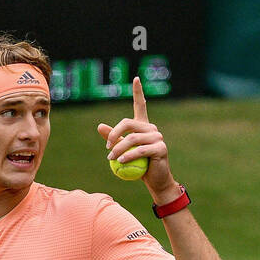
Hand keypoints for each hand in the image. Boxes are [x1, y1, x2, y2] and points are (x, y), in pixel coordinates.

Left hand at [96, 76, 177, 202]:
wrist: (156, 181)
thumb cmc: (139, 166)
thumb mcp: (123, 151)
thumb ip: (113, 138)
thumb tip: (99, 126)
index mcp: (143, 126)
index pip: (141, 105)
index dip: (138, 92)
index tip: (136, 78)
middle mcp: (151, 128)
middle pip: (128, 123)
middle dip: (114, 134)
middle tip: (106, 148)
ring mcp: (157, 137)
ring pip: (132, 138)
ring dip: (118, 149)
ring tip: (111, 159)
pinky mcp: (160, 148)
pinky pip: (140, 150)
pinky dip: (128, 156)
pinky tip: (120, 162)